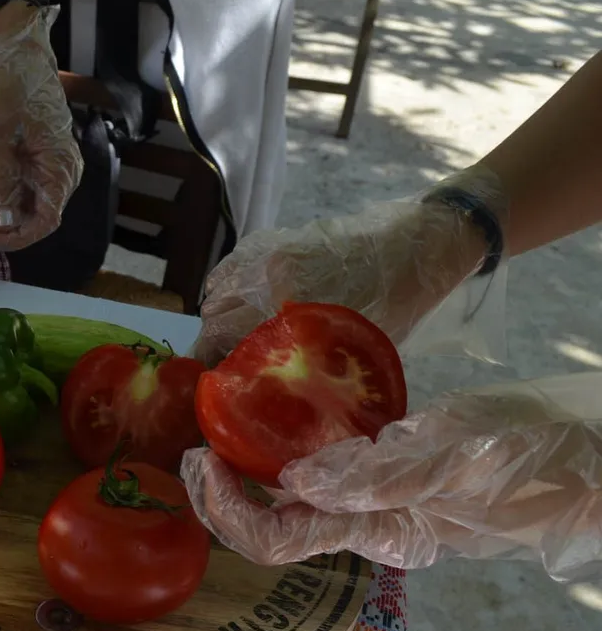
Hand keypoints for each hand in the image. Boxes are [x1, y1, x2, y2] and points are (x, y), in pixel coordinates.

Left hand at [0, 5, 82, 251]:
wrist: (18, 49)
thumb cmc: (8, 86)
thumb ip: (1, 180)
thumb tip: (4, 220)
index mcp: (61, 166)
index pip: (46, 221)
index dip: (17, 237)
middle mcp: (65, 169)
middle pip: (39, 214)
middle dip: (6, 217)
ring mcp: (56, 162)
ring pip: (31, 199)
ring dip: (3, 200)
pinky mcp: (44, 154)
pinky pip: (27, 182)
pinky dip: (5, 184)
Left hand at [180, 373, 601, 581]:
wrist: (594, 461)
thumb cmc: (537, 459)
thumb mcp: (462, 456)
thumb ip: (381, 474)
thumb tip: (296, 482)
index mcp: (379, 530)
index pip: (275, 540)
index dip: (225, 510)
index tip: (198, 461)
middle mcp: (370, 526)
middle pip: (272, 526)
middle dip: (219, 496)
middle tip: (192, 444)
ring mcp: (381, 504)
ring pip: (292, 503)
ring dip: (244, 477)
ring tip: (218, 431)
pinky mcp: (395, 478)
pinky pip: (324, 477)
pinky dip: (284, 455)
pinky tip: (276, 423)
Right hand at [193, 167, 508, 365]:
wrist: (417, 245)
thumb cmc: (395, 305)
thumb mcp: (352, 350)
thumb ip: (304, 367)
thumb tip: (268, 392)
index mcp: (284, 305)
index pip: (220, 338)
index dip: (215, 364)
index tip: (223, 381)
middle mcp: (265, 274)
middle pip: (213, 316)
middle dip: (216, 343)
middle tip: (235, 363)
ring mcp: (266, 252)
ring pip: (217, 290)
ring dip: (222, 315)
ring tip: (241, 334)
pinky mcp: (272, 238)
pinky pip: (231, 267)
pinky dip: (230, 288)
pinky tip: (247, 302)